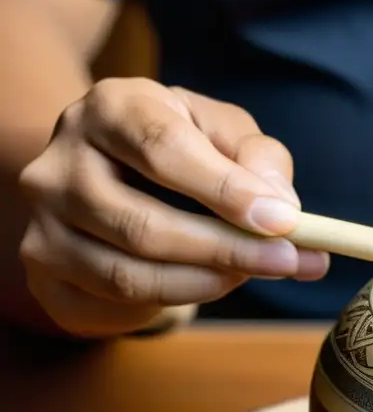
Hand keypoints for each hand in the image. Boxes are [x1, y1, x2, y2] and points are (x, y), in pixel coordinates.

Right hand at [18, 78, 327, 337]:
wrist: (108, 173)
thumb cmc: (179, 146)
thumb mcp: (222, 131)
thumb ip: (258, 158)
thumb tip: (283, 207)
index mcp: (109, 109)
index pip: (163, 148)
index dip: (225, 190)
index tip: (282, 221)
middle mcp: (59, 164)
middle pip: (143, 225)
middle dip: (228, 250)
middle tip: (289, 261)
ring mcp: (44, 223)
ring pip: (128, 274)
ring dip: (207, 281)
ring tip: (257, 271)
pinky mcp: (46, 271)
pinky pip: (115, 302)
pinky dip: (176, 299)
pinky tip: (213, 282)